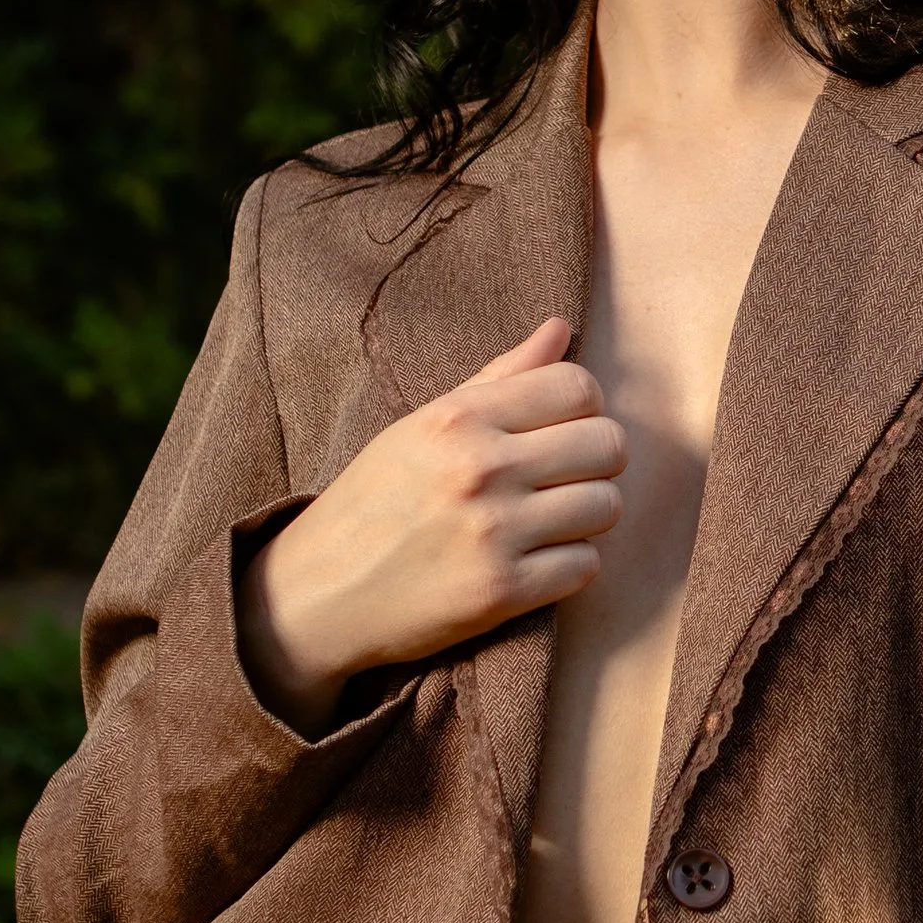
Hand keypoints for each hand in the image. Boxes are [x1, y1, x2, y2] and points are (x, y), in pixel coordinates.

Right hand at [239, 318, 626, 733]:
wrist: (315, 594)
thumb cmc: (373, 503)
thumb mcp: (423, 426)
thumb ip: (499, 378)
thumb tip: (561, 328)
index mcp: (459, 417)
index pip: (578, 386)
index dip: (585, 409)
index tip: (562, 432)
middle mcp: (480, 467)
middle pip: (608, 444)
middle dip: (596, 463)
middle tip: (563, 480)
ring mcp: (493, 532)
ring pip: (606, 507)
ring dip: (587, 517)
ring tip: (548, 523)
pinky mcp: (501, 591)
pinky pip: (587, 566)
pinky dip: (569, 566)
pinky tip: (534, 563)